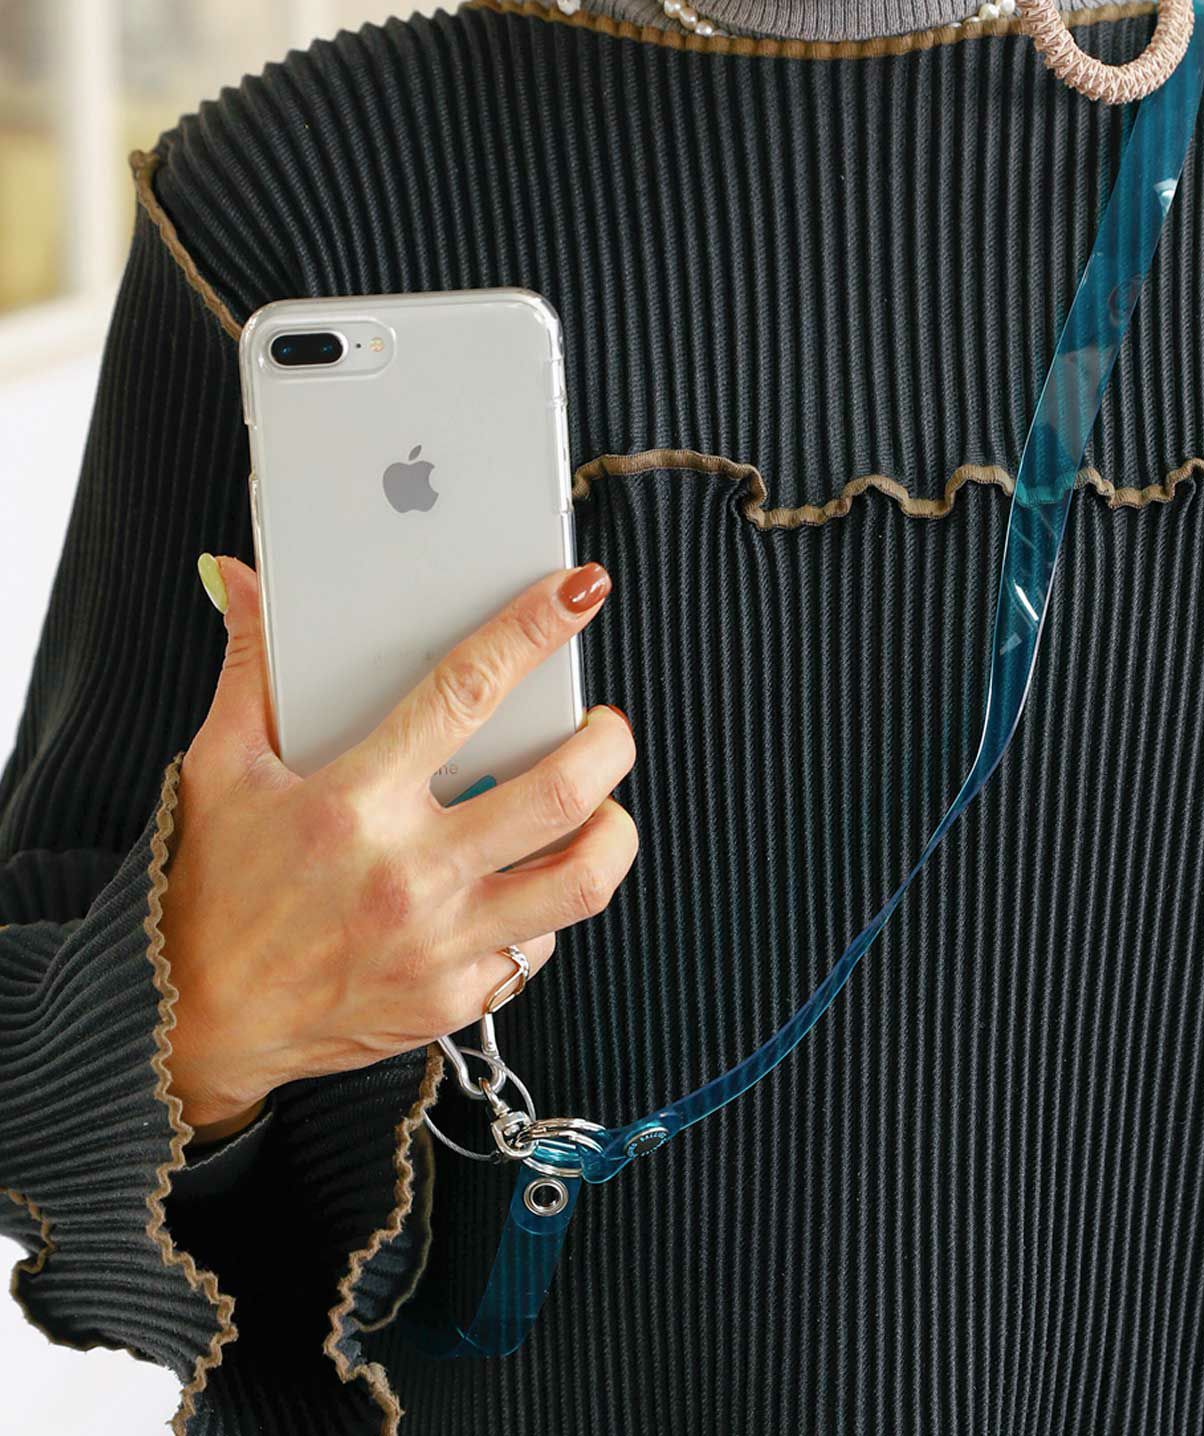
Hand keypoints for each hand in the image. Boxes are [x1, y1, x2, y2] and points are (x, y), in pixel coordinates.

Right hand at [159, 554, 636, 1133]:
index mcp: (353, 801)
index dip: (533, 631)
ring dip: (614, 830)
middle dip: (609, 741)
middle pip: (558, 791)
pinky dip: (553, 903)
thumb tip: (239, 575)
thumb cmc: (214, 885)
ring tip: (602, 805)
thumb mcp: (219, 768)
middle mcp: (408, 873)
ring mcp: (440, 944)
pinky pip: (543, 945)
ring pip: (581, 879)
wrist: (196, 1022)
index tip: (579, 593)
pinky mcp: (456, 999)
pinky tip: (534, 877)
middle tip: (606, 724)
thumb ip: (249, 666)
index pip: (465, 693)